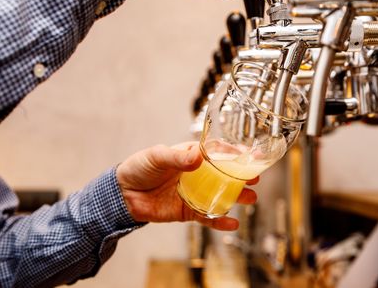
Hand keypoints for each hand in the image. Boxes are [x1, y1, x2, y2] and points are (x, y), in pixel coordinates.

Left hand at [116, 142, 258, 229]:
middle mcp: (196, 175)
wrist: (122, 195)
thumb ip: (178, 157)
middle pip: (224, 175)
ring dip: (237, 198)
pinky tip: (233, 223)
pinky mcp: (188, 211)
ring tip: (251, 199)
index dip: (234, 154)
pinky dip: (220, 222)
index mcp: (190, 156)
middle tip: (255, 178)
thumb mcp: (157, 156)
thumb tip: (198, 156)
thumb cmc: (139, 168)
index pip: (217, 153)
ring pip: (221, 196)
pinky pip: (207, 217)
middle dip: (241, 177)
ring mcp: (194, 193)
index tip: (251, 154)